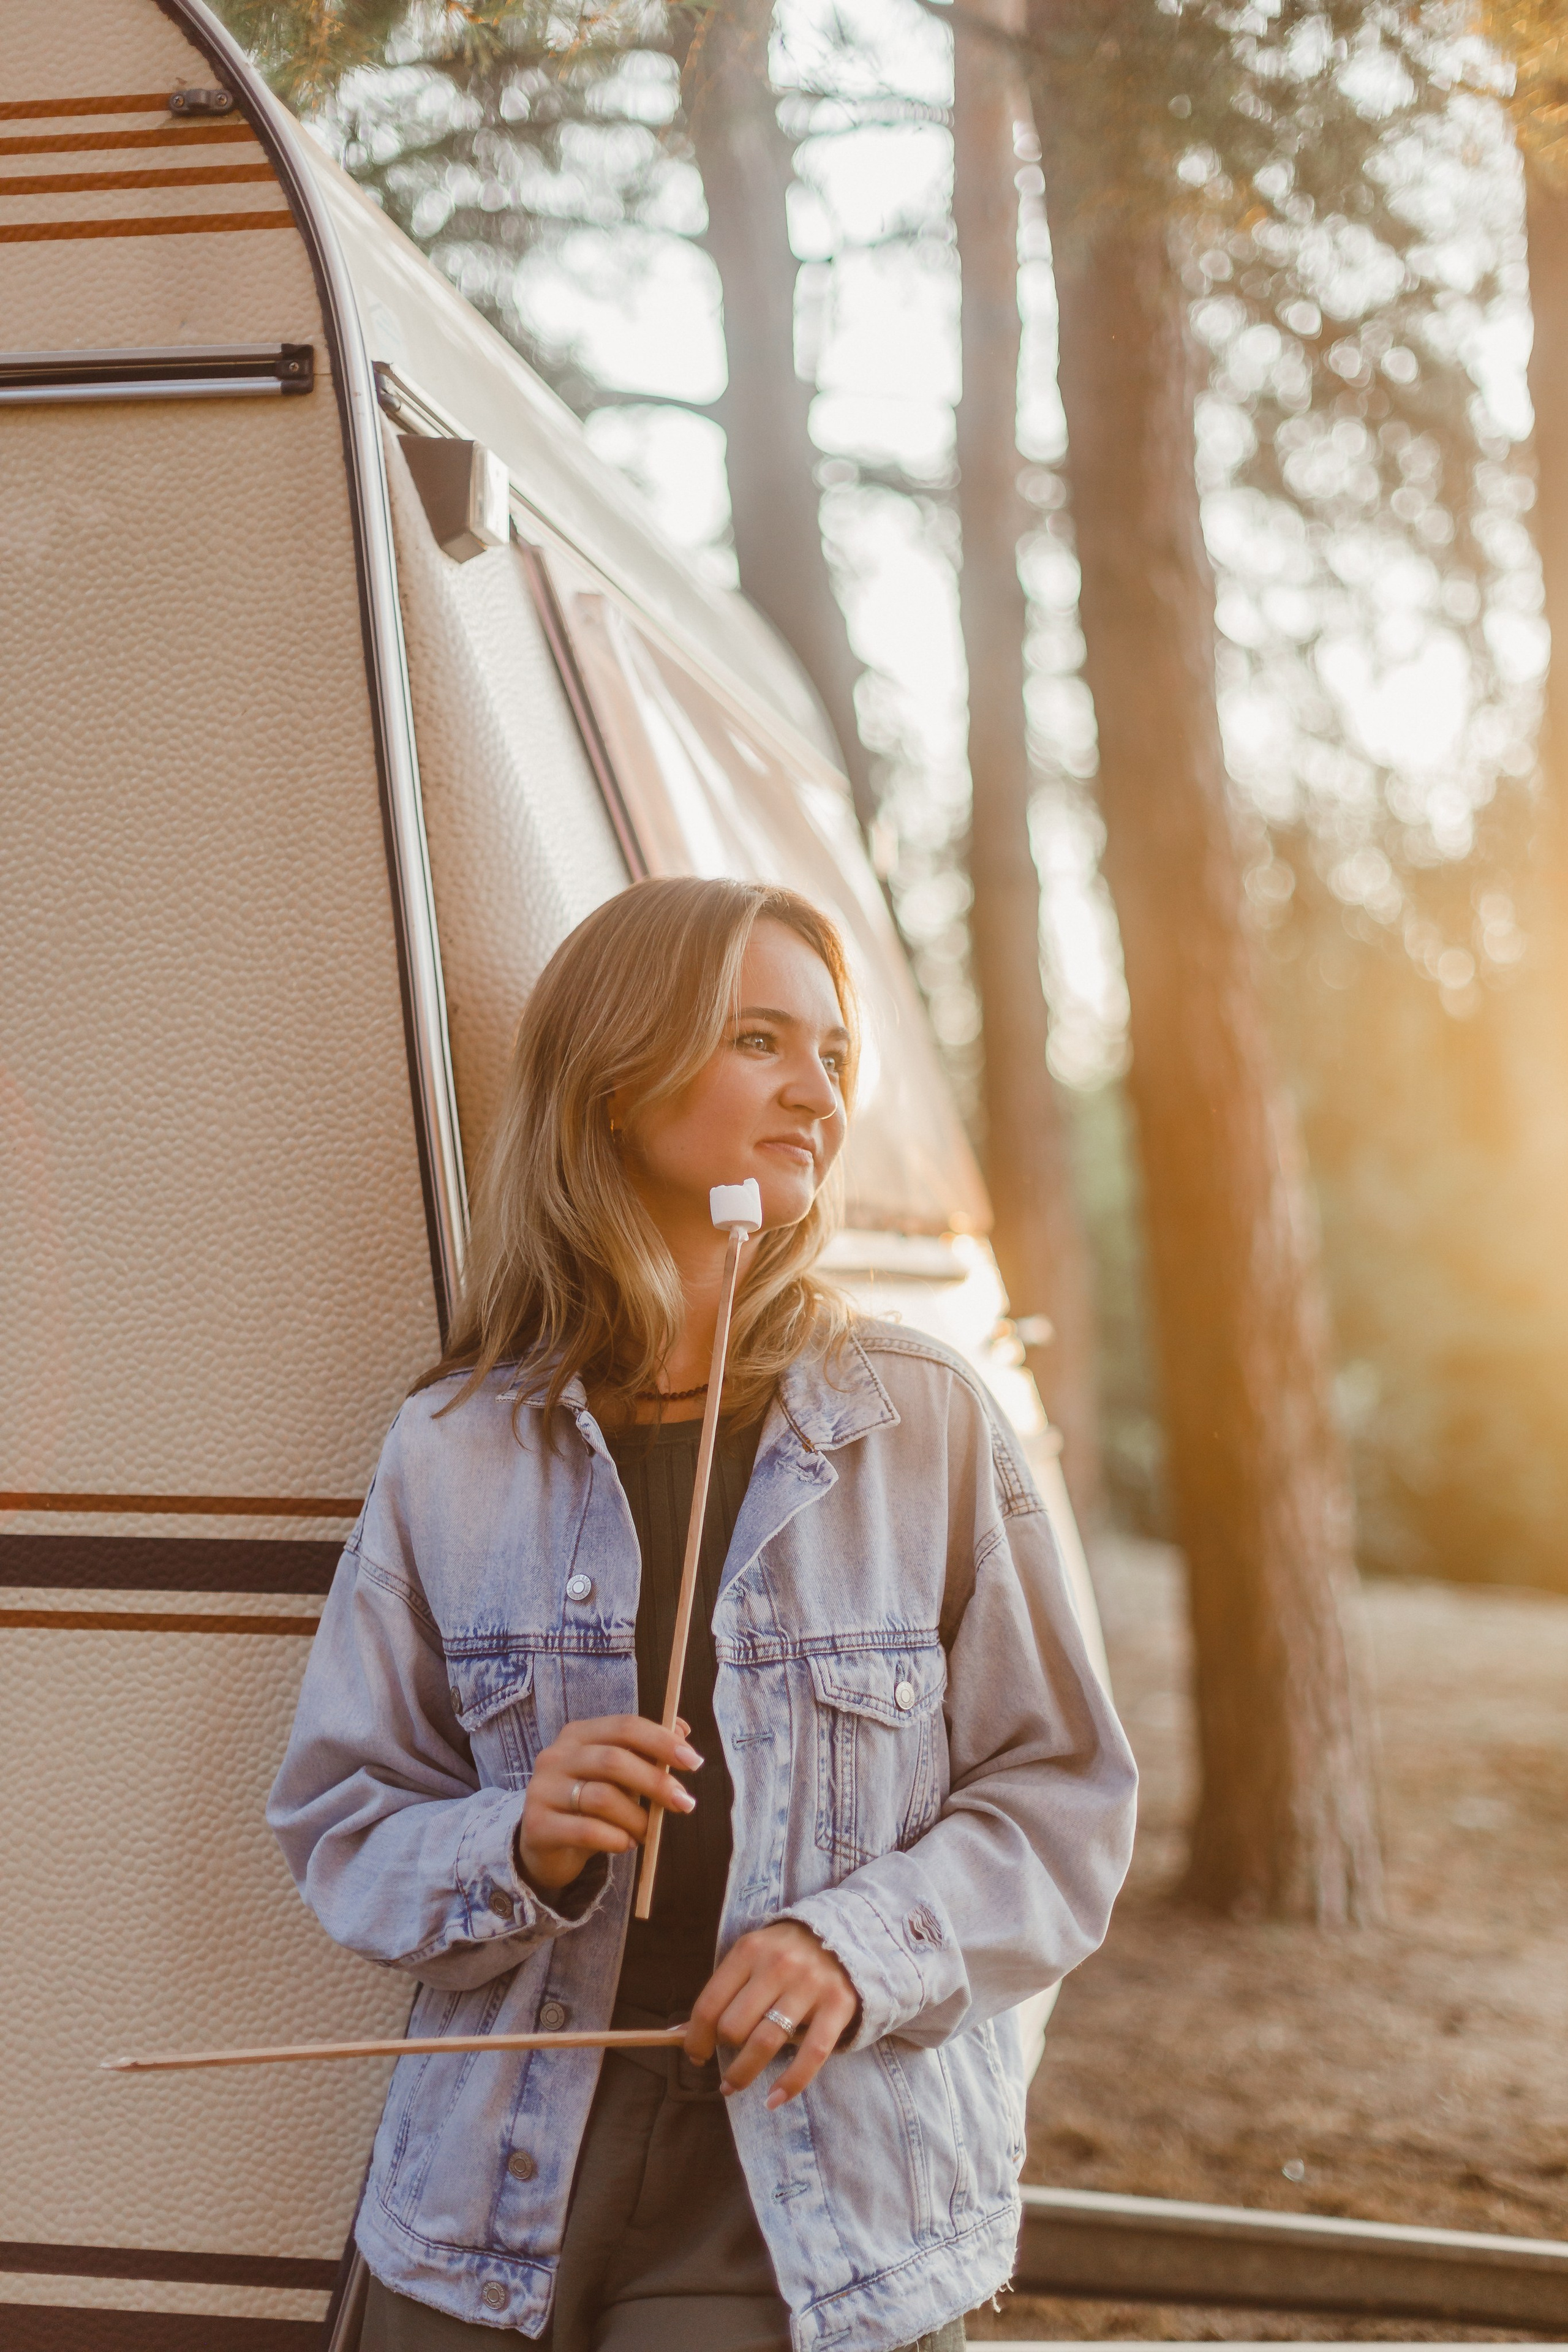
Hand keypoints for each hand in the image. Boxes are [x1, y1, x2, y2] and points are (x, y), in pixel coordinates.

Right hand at [516, 1714, 700, 1891]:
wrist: (545, 1845)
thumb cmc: (588, 1804)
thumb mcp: (618, 1776)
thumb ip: (646, 1752)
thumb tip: (682, 1730)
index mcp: (578, 1735)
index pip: (624, 1726)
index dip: (661, 1741)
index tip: (694, 1762)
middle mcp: (556, 1756)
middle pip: (613, 1760)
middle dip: (655, 1782)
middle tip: (684, 1803)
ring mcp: (542, 1790)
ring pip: (601, 1797)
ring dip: (637, 1818)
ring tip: (648, 1833)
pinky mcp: (537, 1826)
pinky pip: (586, 1830)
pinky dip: (615, 1839)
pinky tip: (626, 1844)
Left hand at [686, 1920, 860, 2109]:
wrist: (845, 1933)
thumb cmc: (785, 1952)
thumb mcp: (750, 1956)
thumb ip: (722, 1991)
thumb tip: (678, 2033)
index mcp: (749, 1950)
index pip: (709, 2005)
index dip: (696, 2038)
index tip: (696, 2054)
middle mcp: (778, 1965)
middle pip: (734, 2027)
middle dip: (723, 2050)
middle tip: (725, 2057)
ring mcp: (810, 1985)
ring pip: (766, 2043)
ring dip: (743, 2073)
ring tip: (733, 2086)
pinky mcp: (838, 2005)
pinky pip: (811, 2054)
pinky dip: (791, 2083)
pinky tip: (774, 2099)